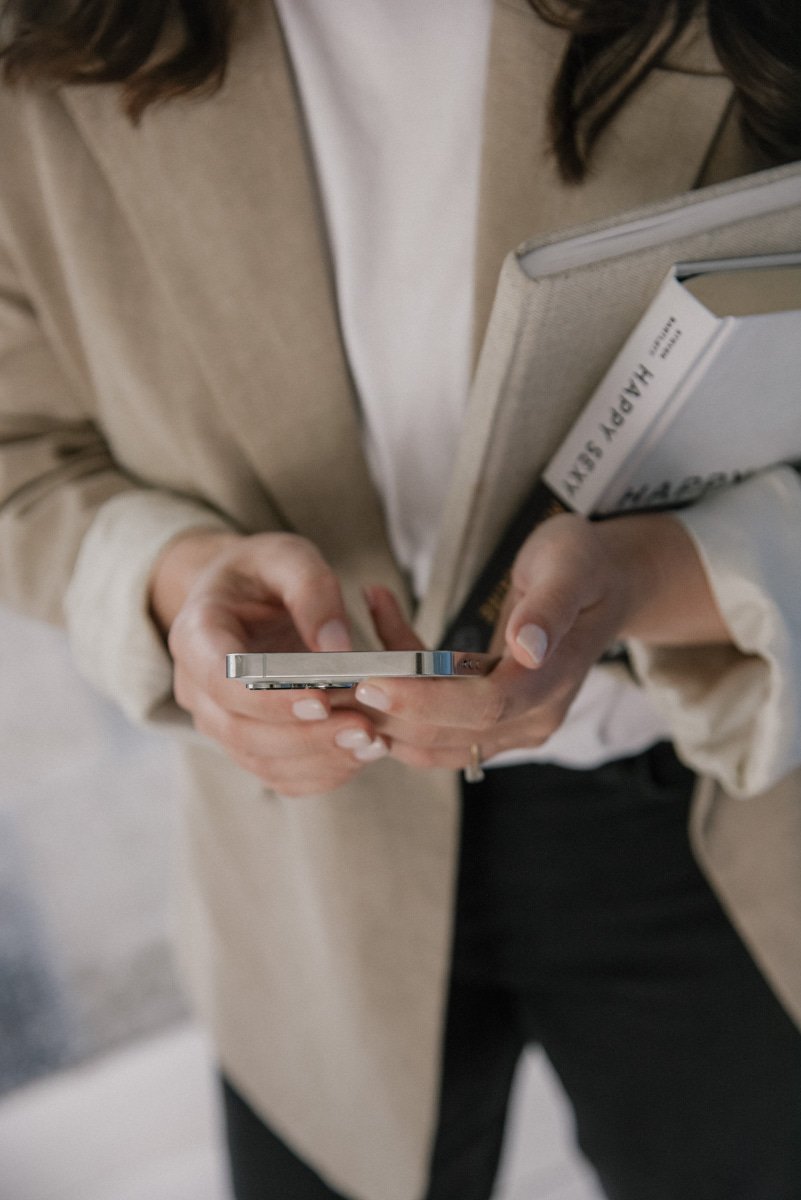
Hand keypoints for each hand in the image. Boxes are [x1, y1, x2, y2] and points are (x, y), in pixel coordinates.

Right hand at [149, 530, 387, 794]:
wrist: (241, 594)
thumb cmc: (263, 571)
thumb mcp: (288, 556)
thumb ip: (313, 592)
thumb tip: (338, 648)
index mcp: (196, 634)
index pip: (223, 680)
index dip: (269, 698)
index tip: (321, 699)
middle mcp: (196, 686)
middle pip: (239, 730)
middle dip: (303, 736)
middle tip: (364, 728)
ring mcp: (217, 720)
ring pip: (259, 760)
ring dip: (317, 758)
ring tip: (372, 742)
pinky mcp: (244, 742)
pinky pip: (277, 774)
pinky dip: (319, 772)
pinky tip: (360, 755)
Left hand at [354, 512, 729, 769]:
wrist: (603, 582)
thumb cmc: (583, 565)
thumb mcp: (569, 566)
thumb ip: (547, 607)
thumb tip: (524, 647)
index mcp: (552, 684)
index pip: (483, 707)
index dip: (426, 700)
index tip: (373, 681)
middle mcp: (532, 717)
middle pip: (447, 732)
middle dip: (385, 710)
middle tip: (329, 679)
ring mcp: (510, 725)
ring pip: (429, 737)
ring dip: (379, 708)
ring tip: (338, 662)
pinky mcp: (487, 719)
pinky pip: (430, 720)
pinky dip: (396, 690)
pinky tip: (376, 631)